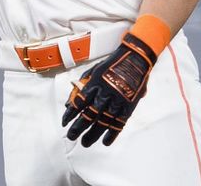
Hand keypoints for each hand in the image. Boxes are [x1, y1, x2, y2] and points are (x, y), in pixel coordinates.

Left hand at [62, 32, 156, 146]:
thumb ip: (82, 84)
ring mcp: (118, 100)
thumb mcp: (94, 69)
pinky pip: (119, 123)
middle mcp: (105, 93)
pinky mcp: (128, 105)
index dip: (70, 114)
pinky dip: (112, 133)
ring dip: (93, 134)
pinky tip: (105, 141)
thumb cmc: (113, 63)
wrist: (135, 58)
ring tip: (85, 142)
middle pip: (89, 115)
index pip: (79, 102)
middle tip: (72, 136)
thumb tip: (70, 101)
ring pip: (102, 122)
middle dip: (78, 128)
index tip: (65, 122)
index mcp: (95, 82)